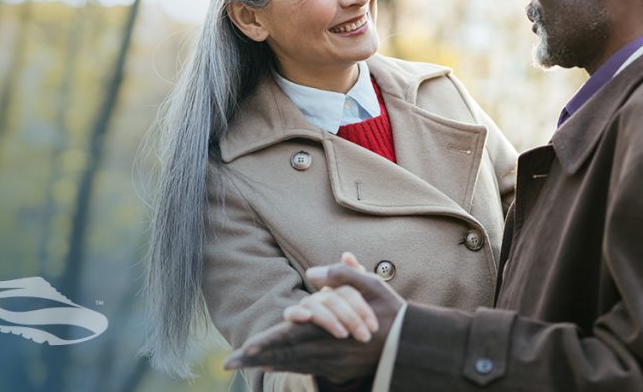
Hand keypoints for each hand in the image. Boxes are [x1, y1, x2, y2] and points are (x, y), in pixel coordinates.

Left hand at [223, 253, 404, 382]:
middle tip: (228, 363)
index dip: (267, 343)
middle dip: (257, 358)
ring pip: (294, 363)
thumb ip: (344, 275)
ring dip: (267, 362)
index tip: (244, 348)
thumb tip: (312, 272)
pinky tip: (271, 364)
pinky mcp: (338, 369)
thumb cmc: (392, 312)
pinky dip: (287, 365)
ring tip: (242, 363)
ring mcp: (333, 364)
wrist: (413, 345)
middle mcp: (330, 352)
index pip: (293, 337)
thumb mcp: (373, 286)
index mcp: (334, 331)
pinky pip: (307, 368)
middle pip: (287, 354)